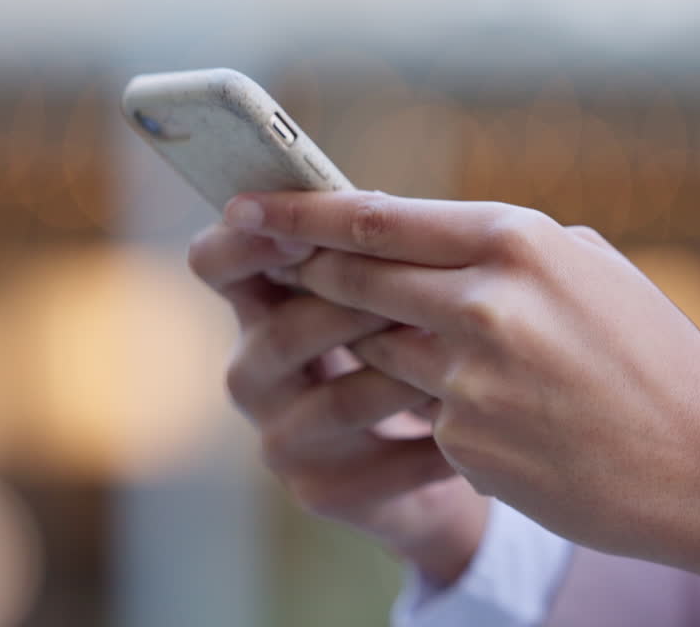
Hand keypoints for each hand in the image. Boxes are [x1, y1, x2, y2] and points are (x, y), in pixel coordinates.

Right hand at [187, 221, 488, 584]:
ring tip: (469, 349)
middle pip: (284, 330)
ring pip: (342, 398)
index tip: (296, 229)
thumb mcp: (382, 292)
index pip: (215, 262)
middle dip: (359, 304)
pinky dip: (442, 437)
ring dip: (410, 370)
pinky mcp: (324, 491)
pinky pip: (388, 461)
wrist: (436, 454)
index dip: (244, 242)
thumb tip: (384, 208)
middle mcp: (253, 373)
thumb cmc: (407, 346)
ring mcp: (282, 438)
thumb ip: (368, 255)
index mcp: (259, 305)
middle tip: (426, 286)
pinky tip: (483, 417)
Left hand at [227, 190, 699, 585]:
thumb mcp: (587, 267)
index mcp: (517, 242)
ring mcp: (468, 379)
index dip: (301, 213)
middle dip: (308, 271)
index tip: (250, 207)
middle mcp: (484, 304)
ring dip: (377, 343)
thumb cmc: (651, 352)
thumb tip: (421, 239)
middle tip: (270, 260)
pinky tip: (493, 410)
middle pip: (354, 278)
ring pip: (372, 347)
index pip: (377, 219)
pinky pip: (415, 411)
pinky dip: (429, 404)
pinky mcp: (465, 441)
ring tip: (434, 346)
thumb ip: (501, 249)